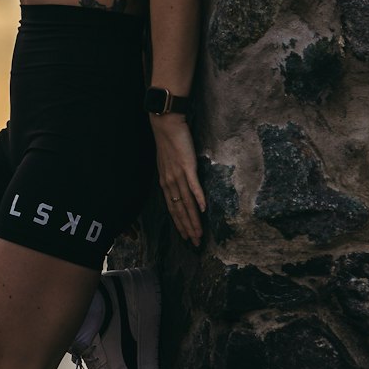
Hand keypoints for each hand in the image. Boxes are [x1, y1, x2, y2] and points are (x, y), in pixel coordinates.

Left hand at [150, 115, 204, 246]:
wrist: (165, 125)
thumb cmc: (168, 143)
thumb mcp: (167, 164)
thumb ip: (173, 177)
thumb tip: (181, 187)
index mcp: (165, 183)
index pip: (172, 208)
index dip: (179, 224)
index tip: (186, 237)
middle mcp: (170, 182)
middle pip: (180, 210)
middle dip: (188, 228)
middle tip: (195, 243)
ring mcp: (178, 175)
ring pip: (186, 202)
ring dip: (193, 219)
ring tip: (200, 232)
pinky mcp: (186, 166)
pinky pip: (193, 186)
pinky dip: (198, 198)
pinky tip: (203, 209)